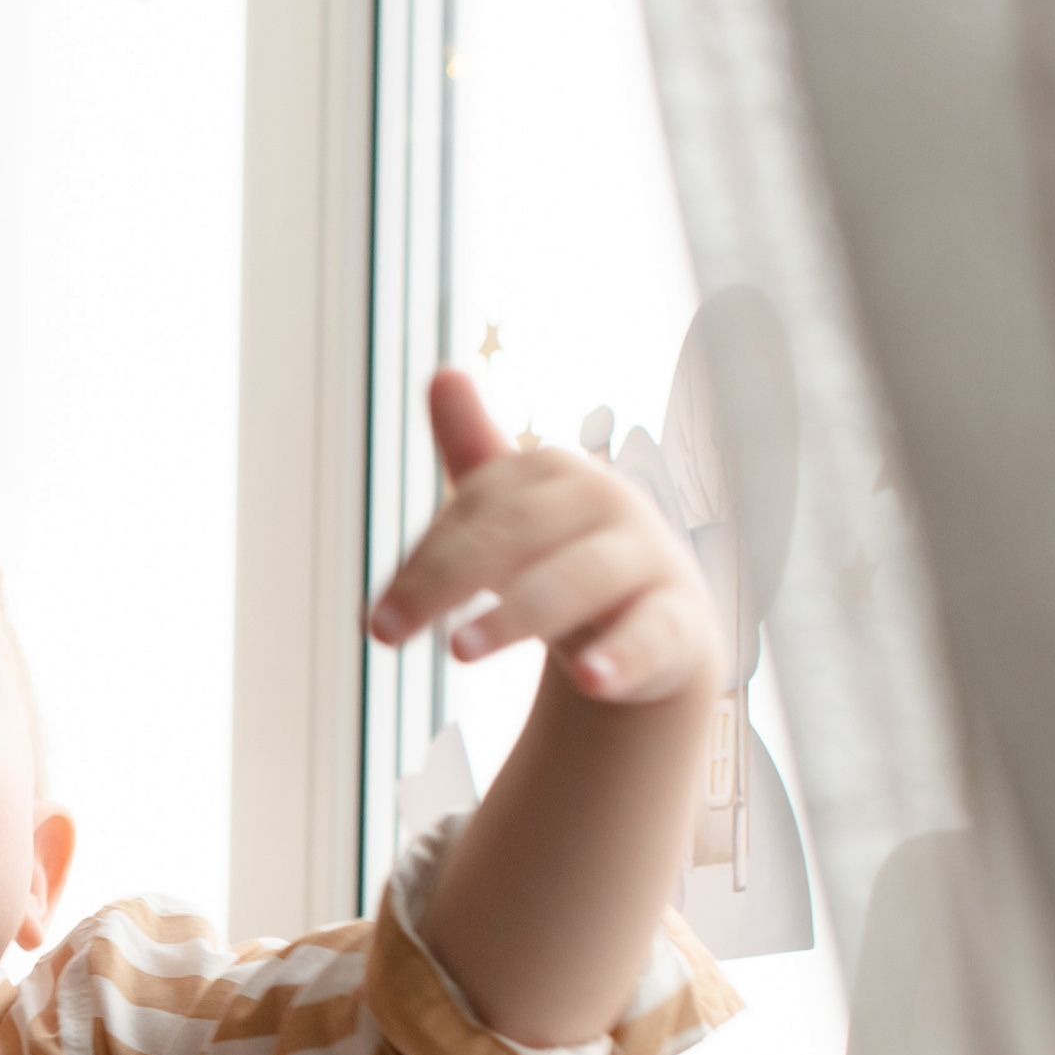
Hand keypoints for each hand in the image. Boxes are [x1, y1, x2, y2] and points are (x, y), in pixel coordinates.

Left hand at [369, 368, 720, 706]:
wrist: (661, 623)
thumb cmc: (570, 558)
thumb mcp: (519, 512)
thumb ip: (475, 453)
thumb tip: (443, 374)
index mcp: (556, 474)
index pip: (477, 509)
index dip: (422, 563)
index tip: (377, 622)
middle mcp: (604, 502)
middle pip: (517, 531)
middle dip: (447, 580)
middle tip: (386, 634)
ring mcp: (645, 559)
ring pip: (580, 579)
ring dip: (516, 614)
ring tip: (460, 650)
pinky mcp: (677, 620)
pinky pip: (653, 633)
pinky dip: (622, 656)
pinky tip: (592, 680)